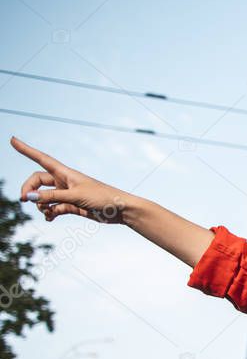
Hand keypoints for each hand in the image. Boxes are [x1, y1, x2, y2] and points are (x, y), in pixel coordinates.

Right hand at [11, 135, 131, 223]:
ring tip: (48, 213)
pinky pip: (53, 208)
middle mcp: (64, 182)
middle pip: (37, 182)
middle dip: (29, 190)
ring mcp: (67, 194)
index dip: (26, 150)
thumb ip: (51, 197)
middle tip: (24, 200)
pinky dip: (50, 213)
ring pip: (44, 198)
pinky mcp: (72, 206)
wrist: (121, 210)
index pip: (41, 158)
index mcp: (65, 173)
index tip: (12, 140)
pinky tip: (50, 218)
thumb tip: (28, 197)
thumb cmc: (102, 197)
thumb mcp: (75, 196)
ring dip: (42, 205)